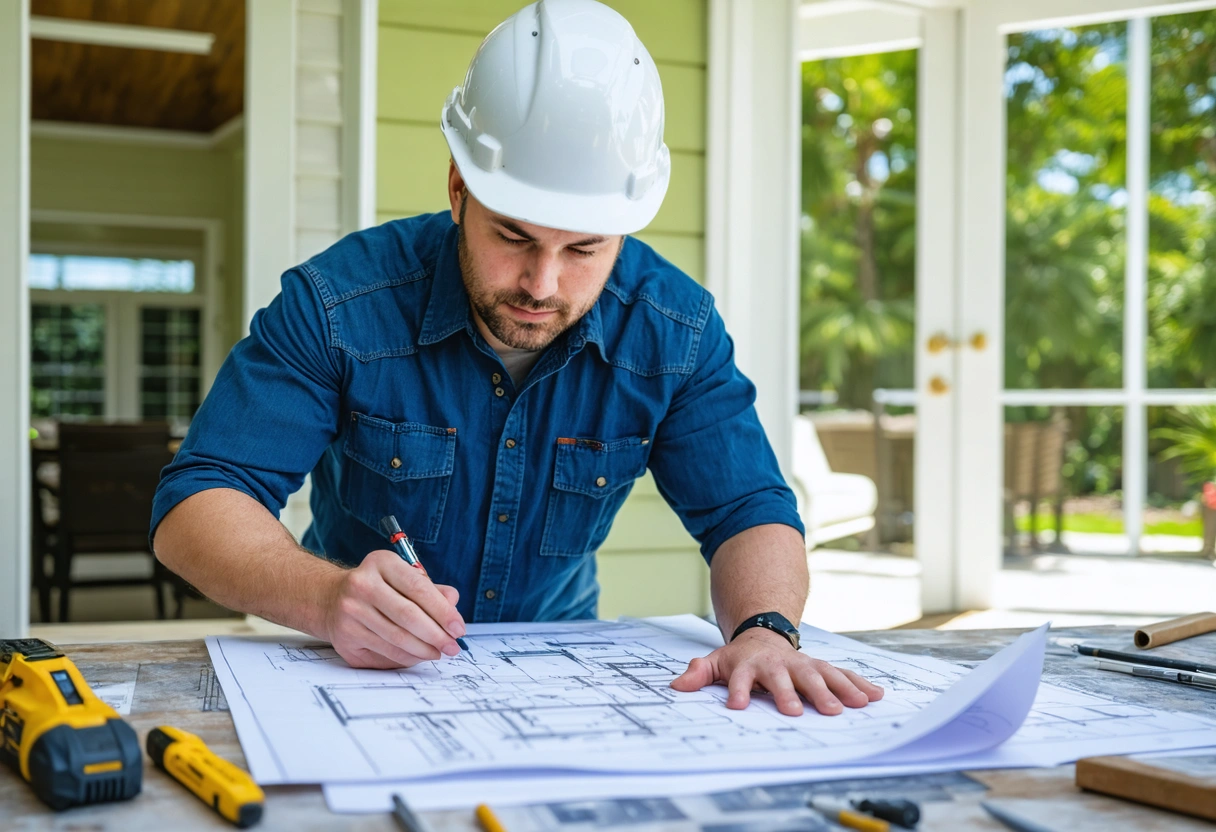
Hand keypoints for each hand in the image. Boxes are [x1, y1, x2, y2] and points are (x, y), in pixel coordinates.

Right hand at [322, 549, 465, 668]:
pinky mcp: (345, 637)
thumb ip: (431, 589)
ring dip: (424, 650)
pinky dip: (406, 657)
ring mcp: (350, 612)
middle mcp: (361, 585)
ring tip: (438, 652)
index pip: (418, 589)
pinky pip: (384, 652)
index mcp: (381, 563)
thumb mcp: (403, 576)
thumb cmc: (378, 587)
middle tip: (453, 646)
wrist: (331, 599)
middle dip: (436, 635)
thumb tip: (453, 604)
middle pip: (408, 616)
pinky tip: (418, 655)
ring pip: (397, 638)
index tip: (459, 628)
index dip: (443, 611)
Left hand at [670, 628, 884, 715]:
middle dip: (792, 694)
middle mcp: (778, 664)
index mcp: (749, 664)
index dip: (738, 690)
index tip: (737, 705)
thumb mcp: (716, 661)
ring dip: (834, 691)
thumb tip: (676, 686)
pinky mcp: (821, 667)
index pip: (741, 677)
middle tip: (798, 711)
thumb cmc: (740, 657)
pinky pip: (842, 675)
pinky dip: (859, 684)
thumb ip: (698, 673)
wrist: (764, 634)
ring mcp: (802, 664)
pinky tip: (876, 695)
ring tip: (850, 707)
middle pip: (784, 678)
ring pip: (819, 675)